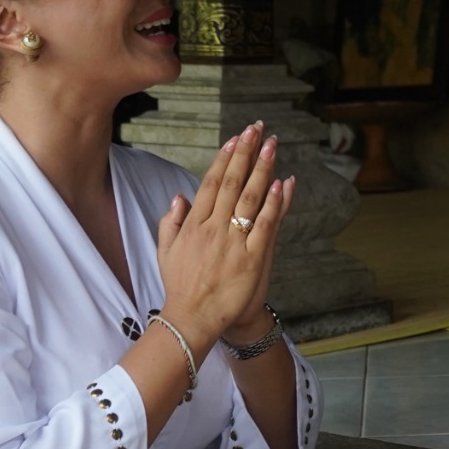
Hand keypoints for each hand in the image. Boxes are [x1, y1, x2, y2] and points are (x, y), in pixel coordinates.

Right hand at [154, 122, 292, 349]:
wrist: (194, 318)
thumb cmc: (181, 286)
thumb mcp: (166, 251)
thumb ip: (172, 221)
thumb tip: (180, 196)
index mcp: (194, 224)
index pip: (212, 183)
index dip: (225, 159)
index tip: (236, 139)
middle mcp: (213, 228)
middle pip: (233, 182)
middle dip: (246, 153)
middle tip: (257, 129)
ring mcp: (234, 242)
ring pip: (251, 198)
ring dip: (263, 168)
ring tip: (272, 145)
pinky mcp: (252, 258)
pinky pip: (265, 225)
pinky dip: (274, 204)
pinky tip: (282, 183)